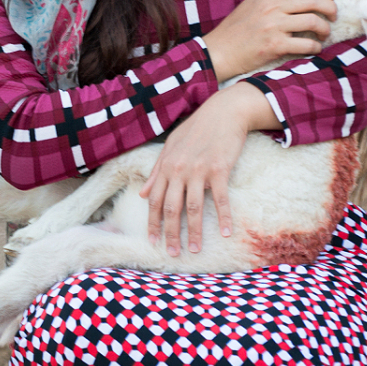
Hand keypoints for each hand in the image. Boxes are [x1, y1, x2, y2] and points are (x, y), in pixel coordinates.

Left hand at [139, 83, 277, 254]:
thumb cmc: (196, 129)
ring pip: (193, 207)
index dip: (152, 222)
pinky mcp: (219, 169)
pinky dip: (223, 217)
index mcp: (166, 166)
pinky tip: (225, 232)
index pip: (154, 200)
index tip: (153, 241)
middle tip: (173, 253)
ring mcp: (199, 170)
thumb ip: (156, 172)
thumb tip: (141, 193)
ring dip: (193, 231)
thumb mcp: (170, 147)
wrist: (223, 112)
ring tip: (195, 249)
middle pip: (171, 208)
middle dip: (170, 233)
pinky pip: (220, 198)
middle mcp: (179, 170)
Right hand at [201, 0, 336, 79]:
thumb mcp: (251, 3)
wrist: (219, 52)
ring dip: (325, 29)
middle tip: (333, 15)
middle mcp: (271, 7)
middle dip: (330, 8)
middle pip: (312, 0)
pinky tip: (314, 49)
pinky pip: (306, 44)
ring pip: (313, 21)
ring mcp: (273, 26)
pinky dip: (315, 47)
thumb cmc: (236, 29)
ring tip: (324, 34)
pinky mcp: (275, 45)